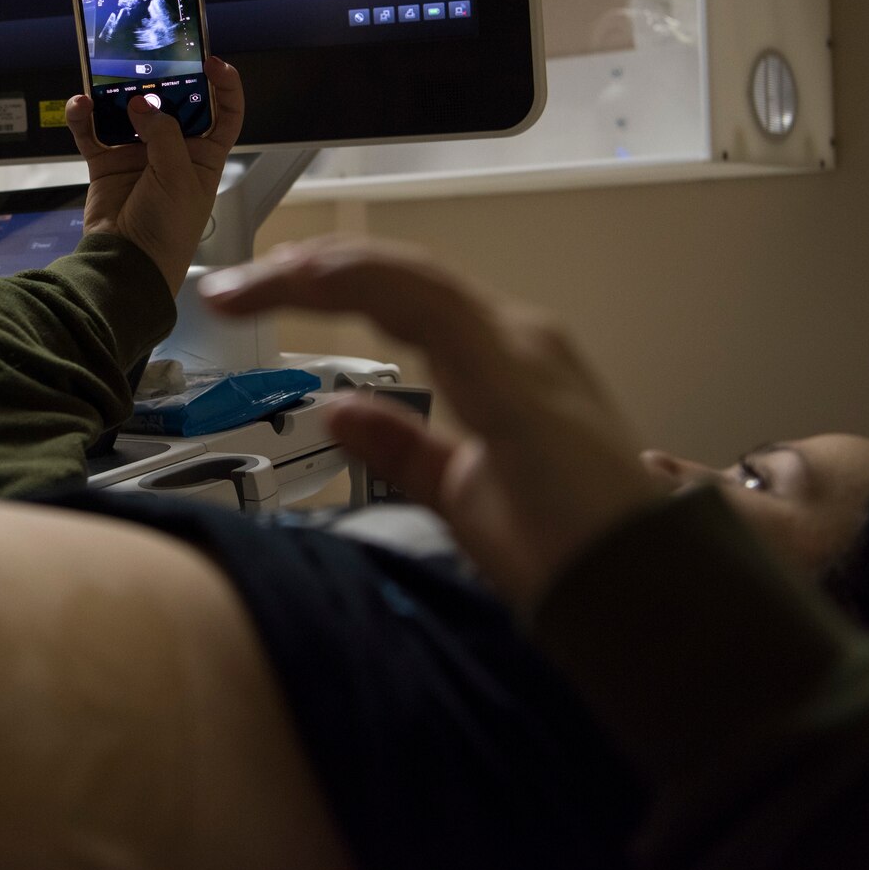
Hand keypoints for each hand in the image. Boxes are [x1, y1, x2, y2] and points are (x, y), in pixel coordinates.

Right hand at [64, 58, 243, 291]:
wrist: (127, 263)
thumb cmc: (168, 231)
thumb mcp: (179, 179)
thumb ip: (163, 135)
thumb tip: (141, 102)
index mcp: (205, 155)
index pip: (225, 112)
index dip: (224, 85)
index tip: (211, 62)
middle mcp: (173, 149)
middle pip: (172, 101)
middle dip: (161, 79)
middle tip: (148, 61)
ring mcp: (139, 153)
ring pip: (128, 110)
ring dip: (117, 94)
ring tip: (110, 82)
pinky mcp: (107, 160)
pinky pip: (93, 130)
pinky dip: (84, 116)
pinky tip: (81, 106)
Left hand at [199, 237, 657, 605]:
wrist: (637, 598)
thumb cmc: (568, 554)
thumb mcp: (459, 493)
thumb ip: (401, 447)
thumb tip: (337, 411)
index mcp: (504, 361)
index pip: (402, 300)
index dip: (328, 288)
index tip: (254, 296)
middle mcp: (516, 338)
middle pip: (396, 277)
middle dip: (308, 272)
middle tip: (231, 286)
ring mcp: (520, 347)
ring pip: (406, 276)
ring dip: (322, 271)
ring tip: (256, 279)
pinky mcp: (515, 373)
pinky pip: (428, 304)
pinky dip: (364, 284)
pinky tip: (313, 281)